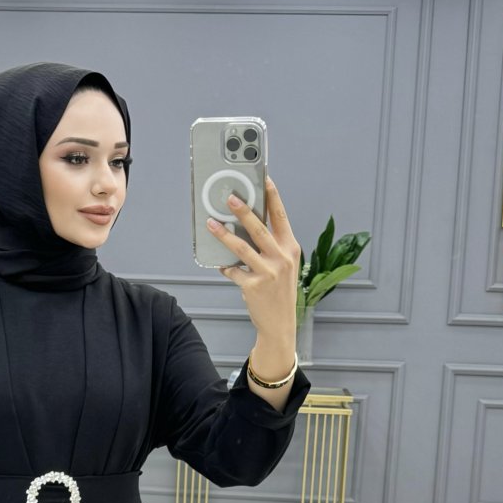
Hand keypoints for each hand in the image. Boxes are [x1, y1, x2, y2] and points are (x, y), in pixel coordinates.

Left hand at [206, 176, 301, 341]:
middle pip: (259, 228)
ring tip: (211, 223)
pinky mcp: (253, 286)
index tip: (264, 179)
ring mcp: (267, 272)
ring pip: (241, 247)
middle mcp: (281, 258)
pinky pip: (233, 271)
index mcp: (291, 248)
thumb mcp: (284, 265)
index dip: (272, 196)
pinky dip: (225, 267)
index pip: (281, 217)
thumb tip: (247, 226)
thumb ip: (271, 246)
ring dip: (224, 234)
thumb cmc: (280, 292)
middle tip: (229, 197)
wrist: (280, 324)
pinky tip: (220, 264)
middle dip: (243, 210)